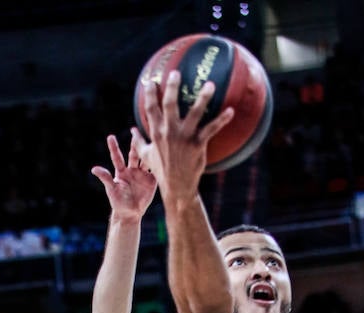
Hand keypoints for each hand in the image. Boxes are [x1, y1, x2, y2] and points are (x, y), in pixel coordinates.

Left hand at [92, 134, 156, 222]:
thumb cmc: (118, 202)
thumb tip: (94, 169)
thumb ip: (105, 178)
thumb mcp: (111, 190)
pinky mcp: (152, 180)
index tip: (110, 137)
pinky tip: (163, 154)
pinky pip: (155, 170)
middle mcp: (132, 170)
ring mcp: (142, 174)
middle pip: (134, 155)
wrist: (131, 213)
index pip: (117, 157)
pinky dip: (159, 163)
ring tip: (151, 141)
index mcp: (121, 171)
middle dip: (135, 144)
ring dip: (148, 151)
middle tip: (135, 132)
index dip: (114, 147)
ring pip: (146, 160)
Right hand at [133, 70, 234, 202]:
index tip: (151, 81)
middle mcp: (169, 132)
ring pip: (195, 113)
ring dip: (203, 97)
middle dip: (172, 87)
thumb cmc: (162, 170)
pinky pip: (211, 129)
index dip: (150, 94)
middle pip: (169, 104)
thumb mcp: (147, 156)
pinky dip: (222, 120)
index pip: (151, 109)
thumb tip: (132, 131)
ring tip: (210, 84)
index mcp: (156, 133)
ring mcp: (184, 138)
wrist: (177, 187)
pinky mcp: (198, 145)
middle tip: (176, 73)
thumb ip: (139, 141)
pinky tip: (230, 111)